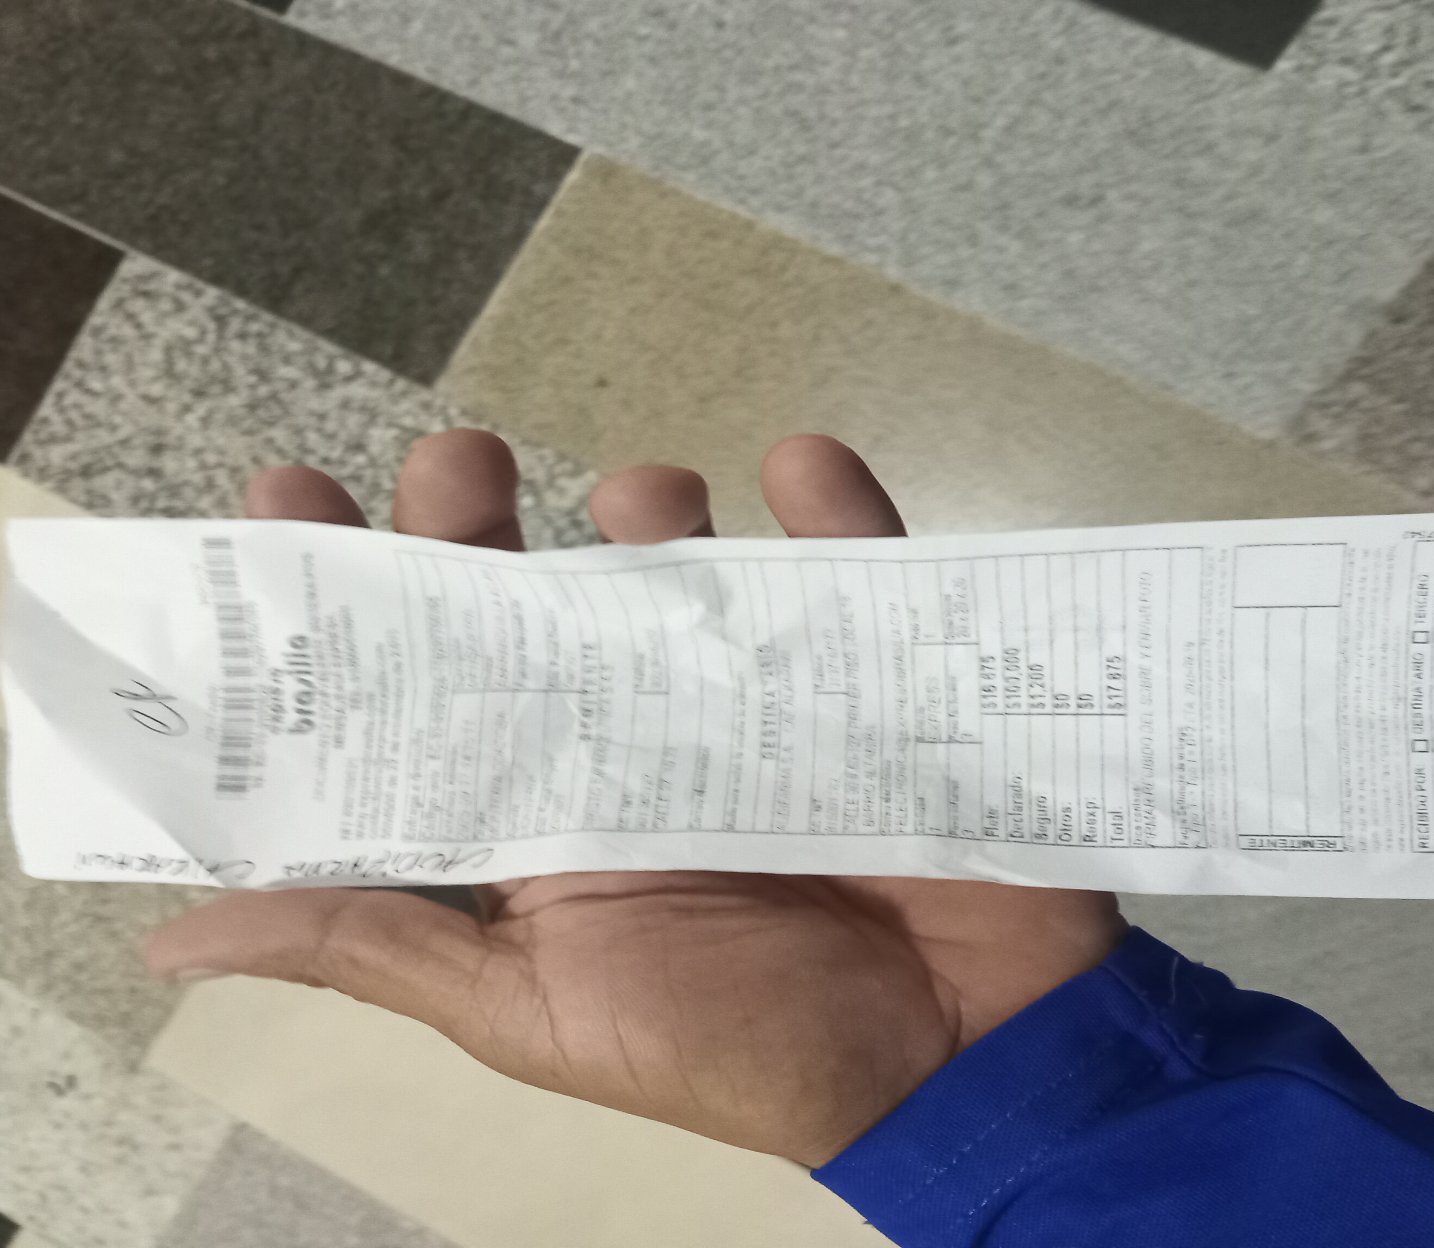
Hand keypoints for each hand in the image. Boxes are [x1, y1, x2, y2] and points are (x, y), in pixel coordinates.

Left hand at [145, 431, 1125, 1166]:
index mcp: (538, 812)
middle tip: (458, 466)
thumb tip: (177, 934)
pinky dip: (831, 502)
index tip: (293, 497)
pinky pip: (851, 561)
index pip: (414, 686)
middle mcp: (626, 737)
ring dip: (651, 504)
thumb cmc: (740, 1047)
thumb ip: (377, 948)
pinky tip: (801, 467)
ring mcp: (751, 696)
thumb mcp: (533, 1010)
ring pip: (679, 562)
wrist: (959, 1065)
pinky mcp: (870, 672)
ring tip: (648, 496)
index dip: (347, 595)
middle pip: (528, 595)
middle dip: (472, 516)